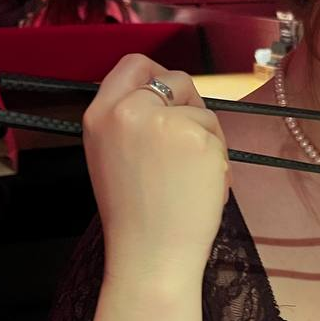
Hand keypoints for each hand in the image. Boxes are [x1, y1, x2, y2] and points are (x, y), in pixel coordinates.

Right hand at [83, 55, 228, 290]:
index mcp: (100, 115)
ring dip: (207, 140)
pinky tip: (202, 189)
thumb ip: (130, 120)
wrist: (150, 256)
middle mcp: (129, 110)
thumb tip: (164, 95)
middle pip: (176, 79)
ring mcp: (164, 122)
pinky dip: (219, 161)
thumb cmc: (135, 216)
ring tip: (189, 180)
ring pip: (202, 111)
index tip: (171, 94)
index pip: (133, 64)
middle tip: (190, 142)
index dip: (158, 75)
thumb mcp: (110, 156)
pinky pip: (218, 136)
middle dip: (191, 105)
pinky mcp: (197, 136)